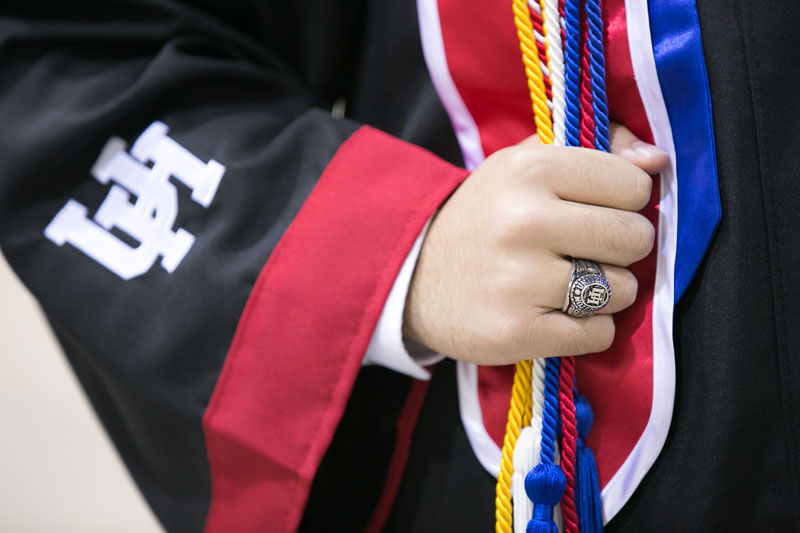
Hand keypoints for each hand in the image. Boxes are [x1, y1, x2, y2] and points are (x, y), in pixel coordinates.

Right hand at [403, 124, 668, 364]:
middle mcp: (525, 221)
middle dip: (620, 248)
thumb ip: (594, 151)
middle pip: (634, 238)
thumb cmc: (484, 216)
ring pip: (622, 290)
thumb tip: (657, 160)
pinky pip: (598, 335)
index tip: (597, 210)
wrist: (415, 275)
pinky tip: (560, 314)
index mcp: (531, 170)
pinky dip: (589, 329)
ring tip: (571, 284)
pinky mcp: (517, 331)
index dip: (625, 201)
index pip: (632, 186)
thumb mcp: (524, 166)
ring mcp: (519, 280)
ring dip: (606, 292)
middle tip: (589, 251)